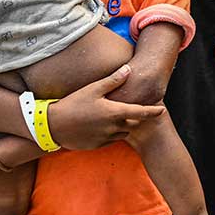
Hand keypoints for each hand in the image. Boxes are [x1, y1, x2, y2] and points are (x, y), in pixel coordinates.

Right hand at [47, 65, 165, 150]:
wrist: (52, 126)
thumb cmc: (73, 104)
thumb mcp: (93, 89)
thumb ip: (113, 81)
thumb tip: (129, 69)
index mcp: (114, 112)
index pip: (140, 113)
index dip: (153, 112)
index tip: (162, 111)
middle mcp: (113, 127)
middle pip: (133, 124)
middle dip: (135, 118)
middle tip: (134, 110)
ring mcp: (105, 138)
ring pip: (123, 133)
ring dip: (123, 126)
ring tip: (116, 117)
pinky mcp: (97, 145)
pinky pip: (111, 140)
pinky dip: (112, 133)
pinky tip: (103, 125)